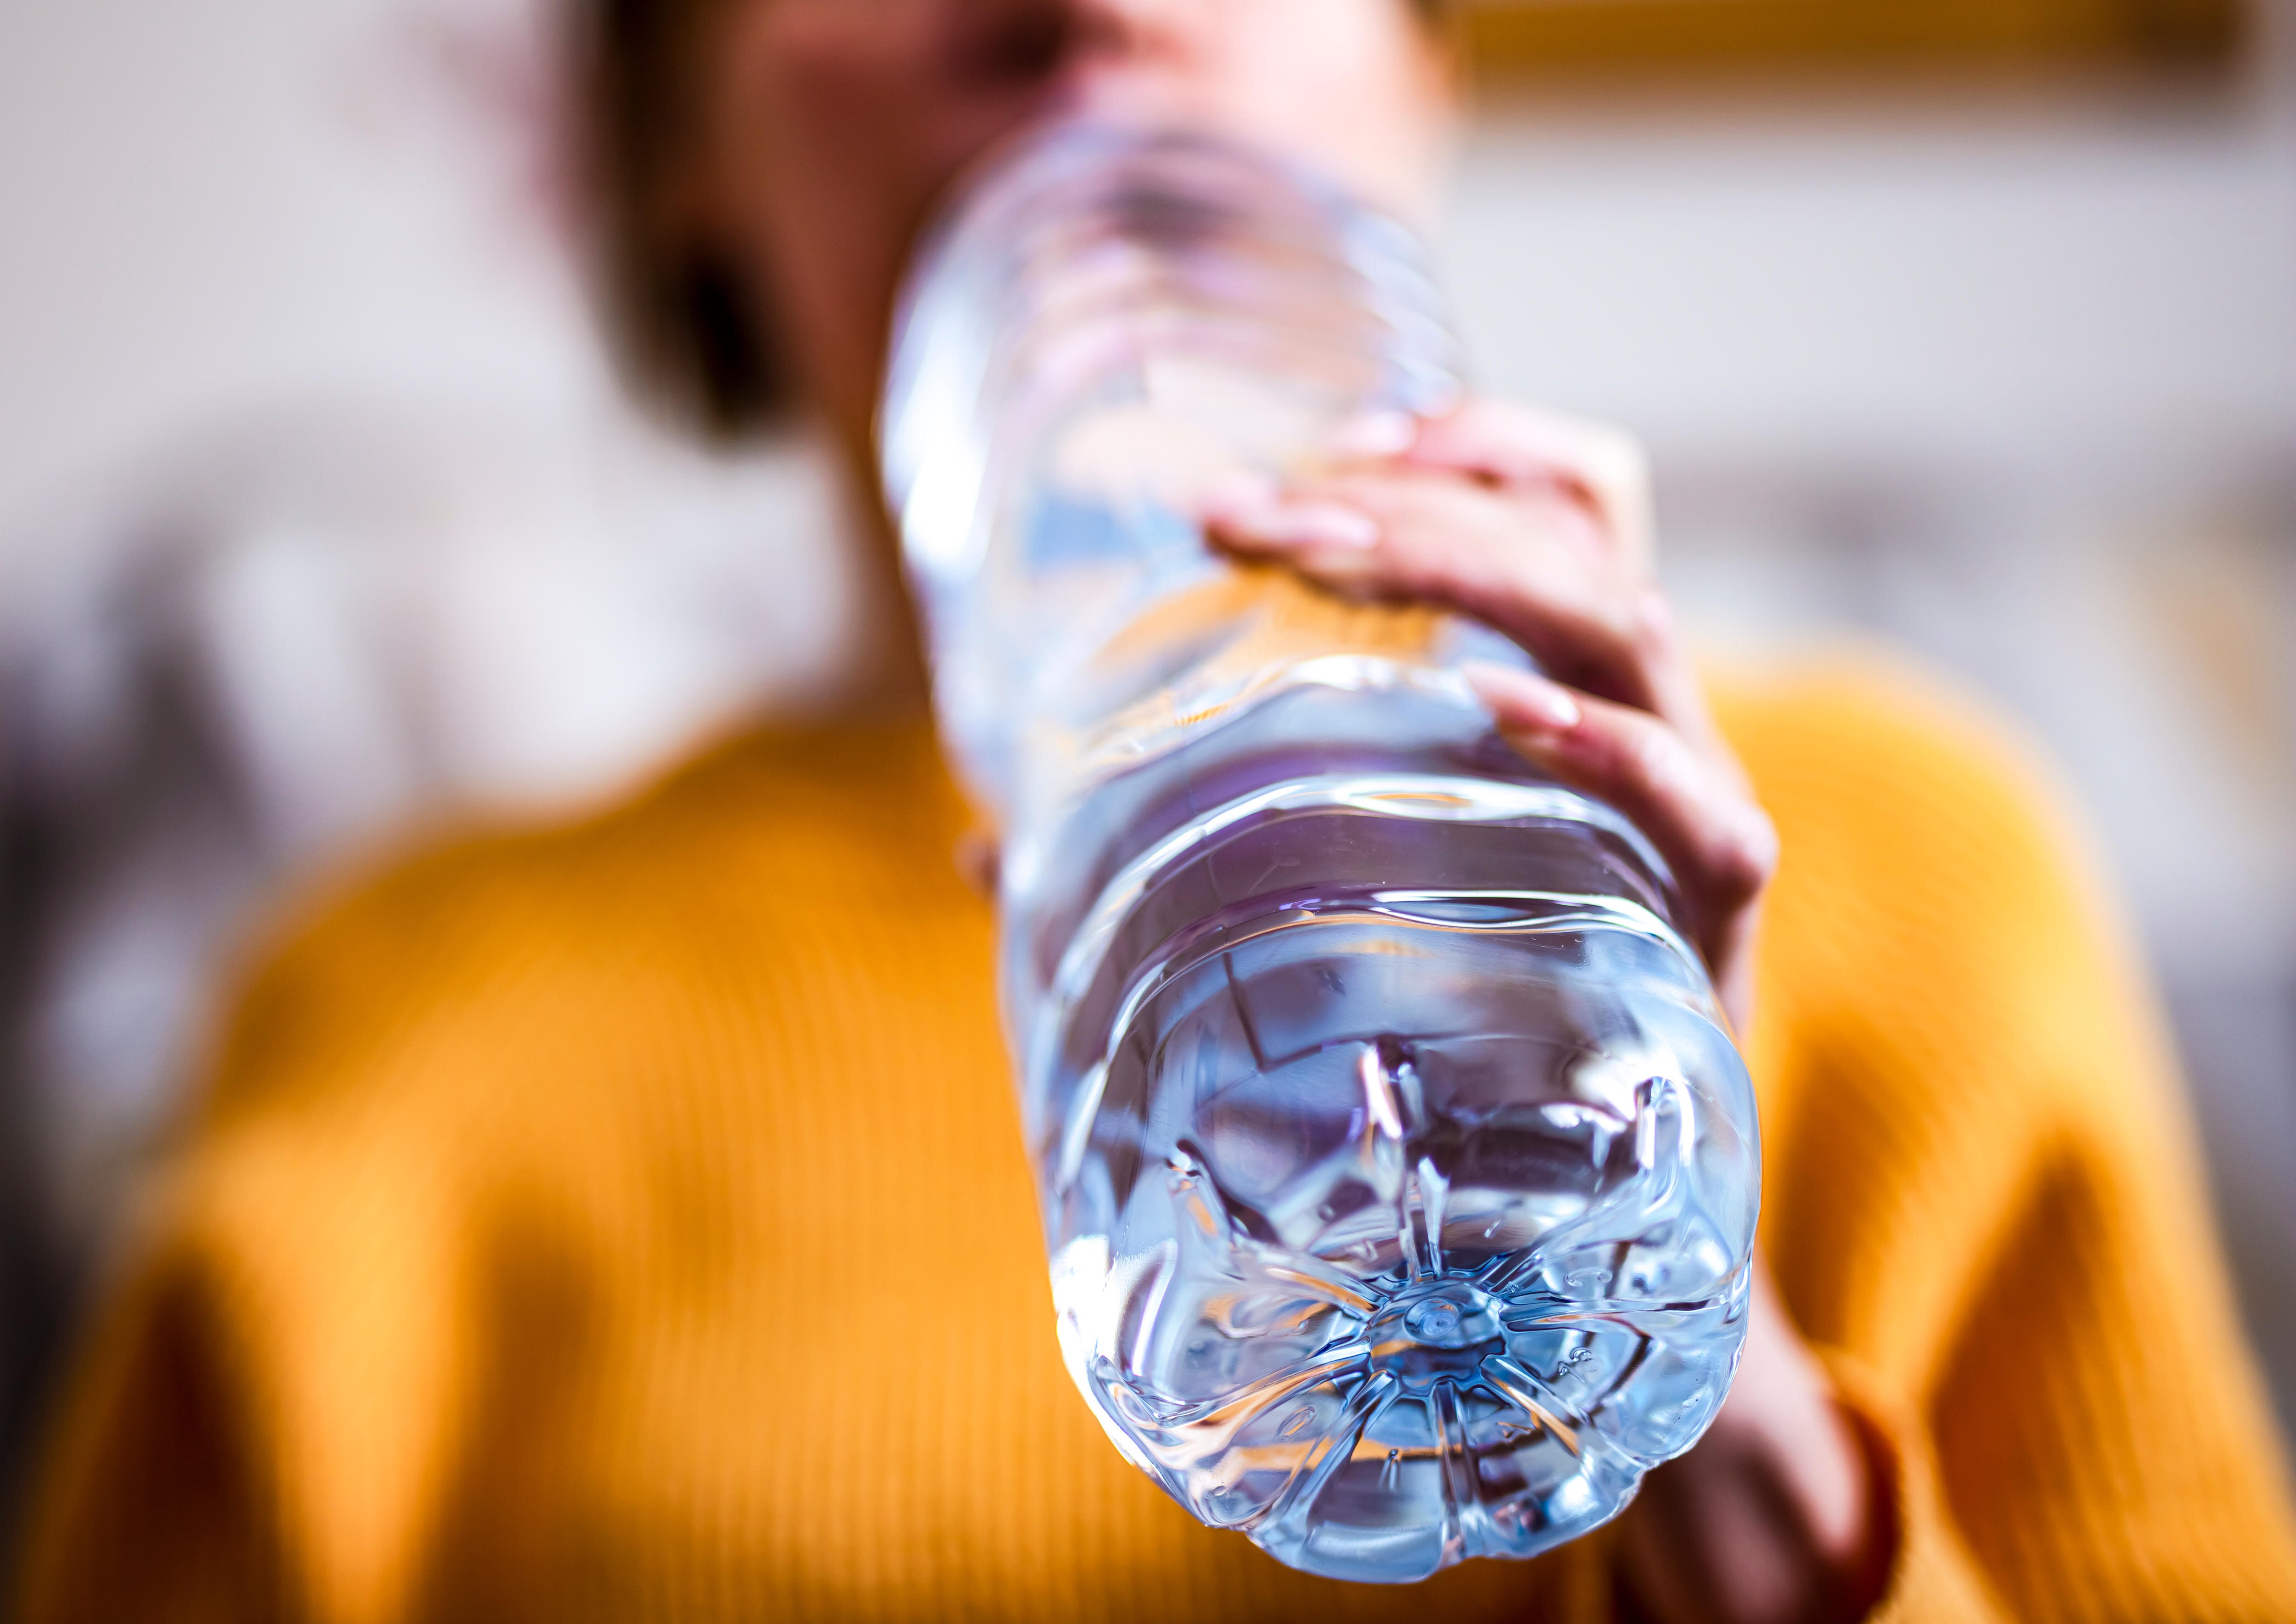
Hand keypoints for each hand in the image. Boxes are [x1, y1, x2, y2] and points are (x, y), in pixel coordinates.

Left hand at [1206, 400, 1886, 1621]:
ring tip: (1336, 547)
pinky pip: (1699, 806)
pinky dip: (1609, 743)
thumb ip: (1168, 866)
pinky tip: (1498, 710)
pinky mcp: (1710, 927)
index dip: (1467, 443)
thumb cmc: (1426, 1043)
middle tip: (1257, 507)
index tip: (1325, 437)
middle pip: (1576, 543)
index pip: (1565, 507)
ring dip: (1484, 565)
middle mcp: (1638, 735)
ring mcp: (1684, 821)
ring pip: (1636, 630)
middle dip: (1414, 494)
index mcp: (1558, 702)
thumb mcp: (1299, 918)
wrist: (1546, 1233)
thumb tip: (986, 844)